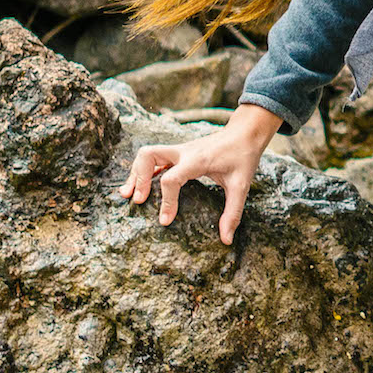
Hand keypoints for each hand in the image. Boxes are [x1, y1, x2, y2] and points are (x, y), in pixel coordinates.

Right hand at [122, 103, 279, 243]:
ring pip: (146, 154)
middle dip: (138, 178)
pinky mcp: (178, 152)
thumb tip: (226, 240)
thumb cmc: (243, 157)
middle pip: (148, 155)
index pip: (171, 179)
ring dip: (135, 173)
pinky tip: (139, 187)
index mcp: (197, 160)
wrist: (245, 133)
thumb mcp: (241, 186)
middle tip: (136, 200)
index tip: (165, 221)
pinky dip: (143, 171)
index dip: (165, 201)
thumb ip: (232, 213)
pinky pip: (153, 158)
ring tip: (128, 195)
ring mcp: (178, 150)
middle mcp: (183, 152)